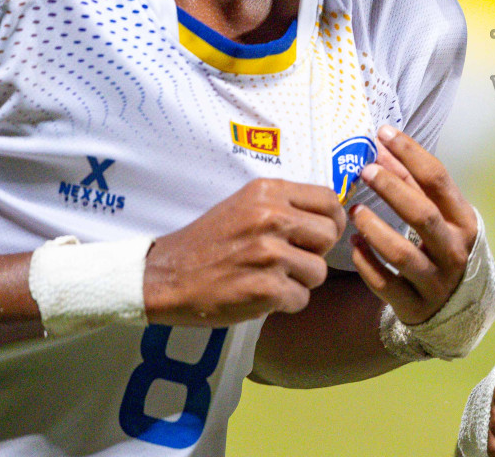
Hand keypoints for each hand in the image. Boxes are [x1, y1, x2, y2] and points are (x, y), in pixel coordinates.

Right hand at [144, 179, 346, 324]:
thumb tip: (330, 216)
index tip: (319, 233)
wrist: (164, 276)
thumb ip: (285, 205)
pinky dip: (285, 302)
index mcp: (267, 192)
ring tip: (271, 278)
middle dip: (316, 252)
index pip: (328, 200)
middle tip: (291, 259)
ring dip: (300, 281)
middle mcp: (271, 217)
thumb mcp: (245, 205)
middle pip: (329, 235)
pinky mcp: (266, 288)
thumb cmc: (207, 242)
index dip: (330, 220)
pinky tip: (261, 295)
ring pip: (319, 271)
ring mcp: (269, 253)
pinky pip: (301, 298)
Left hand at [349, 125, 478, 325]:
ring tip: (354, 211)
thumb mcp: (439, 215)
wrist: (456, 306)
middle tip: (365, 170)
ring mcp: (435, 280)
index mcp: (464, 221)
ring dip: (375, 229)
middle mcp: (454, 250)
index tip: (384, 134)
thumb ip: (412, 184)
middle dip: (392, 188)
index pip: (438, 180)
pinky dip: (367, 263)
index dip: (411, 154)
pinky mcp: (414, 305)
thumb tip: (380, 147)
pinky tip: (354, 245)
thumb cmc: (443, 247)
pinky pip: (385, 284)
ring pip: (401, 253)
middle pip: (422, 214)